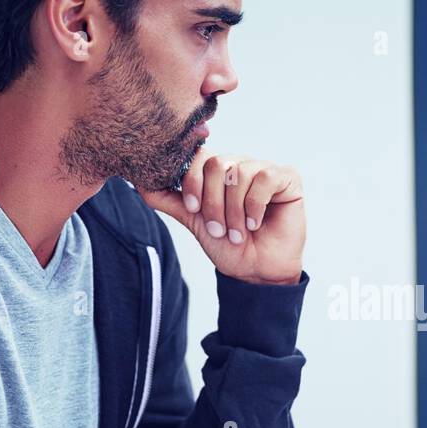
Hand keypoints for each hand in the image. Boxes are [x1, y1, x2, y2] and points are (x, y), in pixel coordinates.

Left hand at [146, 150, 305, 285]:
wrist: (256, 271)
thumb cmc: (229, 246)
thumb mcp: (193, 221)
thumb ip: (168, 200)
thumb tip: (139, 182)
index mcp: (218, 171)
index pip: (198, 157)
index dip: (191, 182)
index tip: (193, 209)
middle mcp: (240, 164)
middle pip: (216, 165)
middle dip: (213, 203)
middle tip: (218, 229)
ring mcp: (264, 169)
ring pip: (240, 174)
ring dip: (234, 210)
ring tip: (238, 232)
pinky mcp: (287, 178)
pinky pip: (265, 178)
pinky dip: (255, 205)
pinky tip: (256, 222)